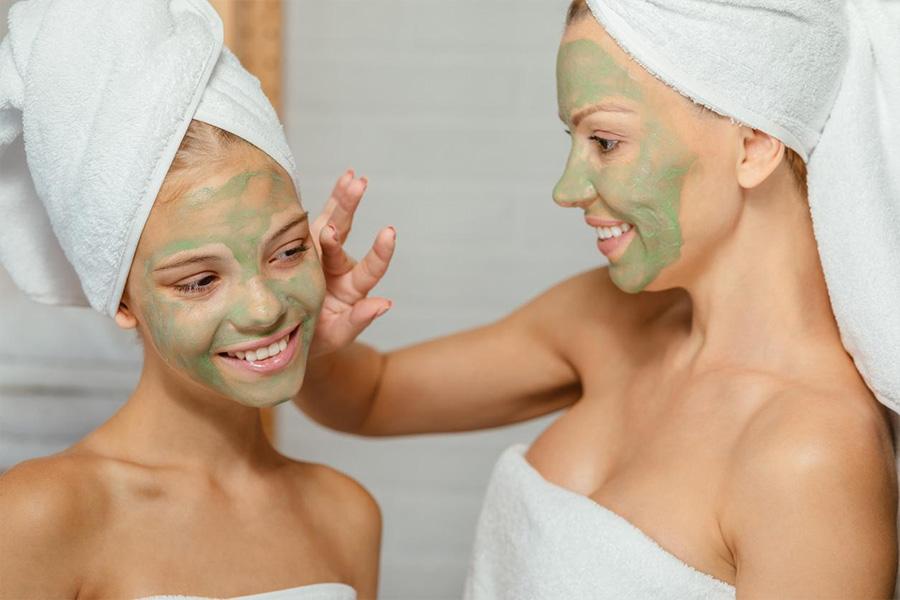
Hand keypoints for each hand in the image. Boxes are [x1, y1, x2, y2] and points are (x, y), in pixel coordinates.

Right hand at [308, 169, 395, 357]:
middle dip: (350, 209)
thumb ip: (359, 320)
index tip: (388, 233)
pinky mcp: (300, 248)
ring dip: (341, 200)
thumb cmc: (315, 341)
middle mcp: (338, 267)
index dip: (380, 252)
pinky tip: (342, 179)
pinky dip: (320, 203)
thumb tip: (386, 304)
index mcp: (352, 288)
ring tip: (352, 177)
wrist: (284, 339)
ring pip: (331, 222)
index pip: (370, 268)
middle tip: (357, 186)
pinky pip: (310, 224)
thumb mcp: (337, 335)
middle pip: (347, 234)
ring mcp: (319, 255)